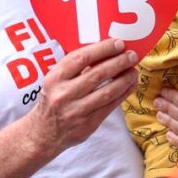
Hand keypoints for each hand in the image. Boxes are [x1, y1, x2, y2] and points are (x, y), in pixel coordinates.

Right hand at [28, 39, 138, 155]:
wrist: (44, 134)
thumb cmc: (53, 100)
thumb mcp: (56, 81)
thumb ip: (75, 68)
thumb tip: (105, 50)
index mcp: (55, 78)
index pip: (81, 58)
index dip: (102, 49)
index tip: (118, 43)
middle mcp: (64, 94)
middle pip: (97, 74)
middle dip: (119, 62)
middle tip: (132, 55)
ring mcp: (76, 110)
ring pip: (107, 92)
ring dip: (124, 79)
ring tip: (134, 71)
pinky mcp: (88, 124)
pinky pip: (110, 106)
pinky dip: (123, 94)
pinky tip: (130, 85)